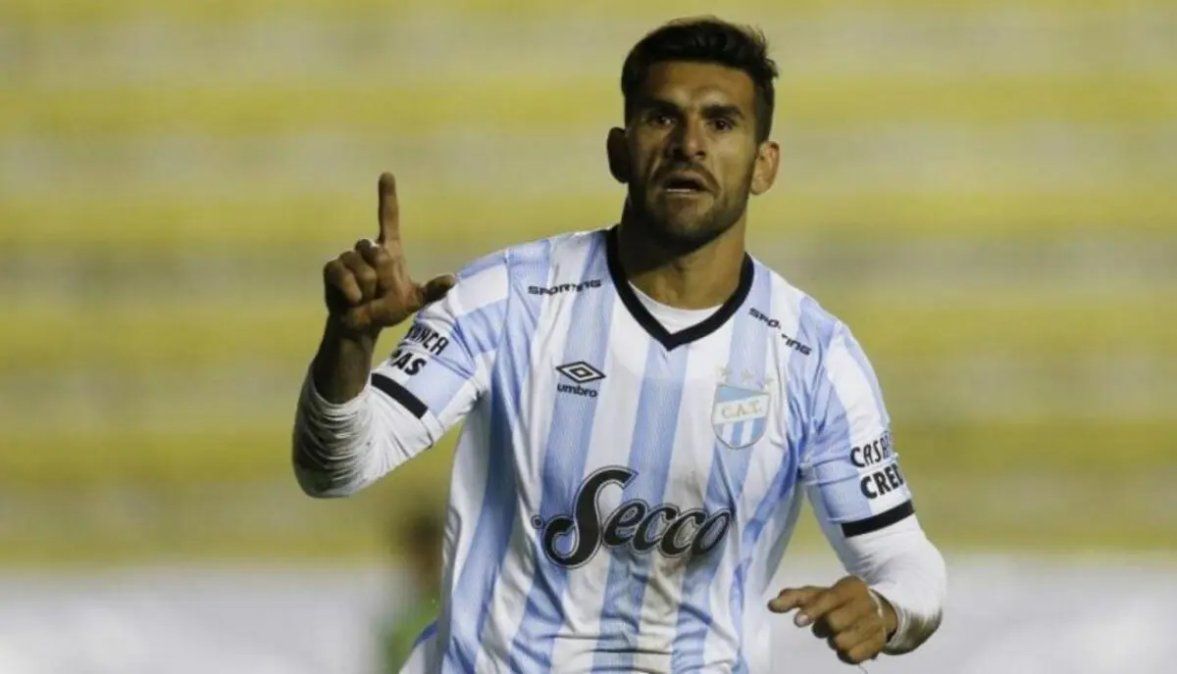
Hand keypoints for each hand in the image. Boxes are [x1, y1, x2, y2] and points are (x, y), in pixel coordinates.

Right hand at [322, 172, 454, 339]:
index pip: (388, 218)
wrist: (362, 325)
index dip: (387, 197)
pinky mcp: (332, 269)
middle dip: (383, 277)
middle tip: (381, 292)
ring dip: (367, 288)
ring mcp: (348, 257)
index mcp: (389, 249)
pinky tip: (353, 300)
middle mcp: (368, 248)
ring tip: (366, 298)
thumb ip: (432, 290)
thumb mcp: (413, 301)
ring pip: (360, 266)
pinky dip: (351, 291)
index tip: (387, 175)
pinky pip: (342, 273)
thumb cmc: (389, 309)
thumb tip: (453, 279)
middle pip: (376, 250)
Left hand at [768, 575, 895, 664]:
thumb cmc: (839, 601)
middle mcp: (867, 603)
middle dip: (823, 628)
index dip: (813, 610)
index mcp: (851, 586)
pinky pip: (852, 657)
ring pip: (842, 642)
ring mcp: (875, 623)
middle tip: (825, 625)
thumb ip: (795, 598)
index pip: (829, 598)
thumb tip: (771, 604)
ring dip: (833, 641)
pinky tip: (849, 642)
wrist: (878, 609)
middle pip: (834, 623)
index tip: (797, 622)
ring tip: (839, 632)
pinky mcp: (879, 643)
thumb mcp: (819, 594)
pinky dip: (844, 654)